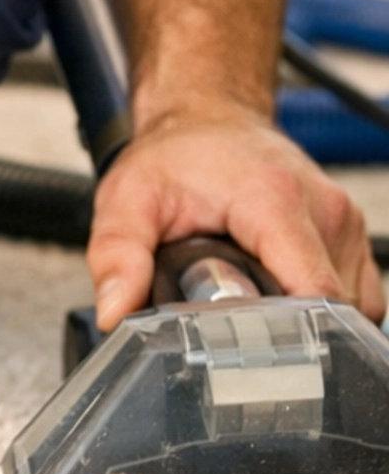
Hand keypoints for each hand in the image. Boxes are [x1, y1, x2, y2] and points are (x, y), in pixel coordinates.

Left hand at [87, 105, 384, 328]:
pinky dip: (323, 310)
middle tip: (237, 323)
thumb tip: (116, 310)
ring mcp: (344, 222)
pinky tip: (281, 295)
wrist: (208, 118)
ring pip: (349, 308)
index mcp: (275, 201)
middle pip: (330, 310)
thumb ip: (117, 255)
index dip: (289, 338)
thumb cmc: (176, 156)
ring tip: (256, 300)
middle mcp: (323, 209)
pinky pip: (356, 297)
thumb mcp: (128, 199)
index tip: (257, 355)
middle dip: (288, 333)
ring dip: (306, 322)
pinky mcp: (350, 235)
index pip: (314, 294)